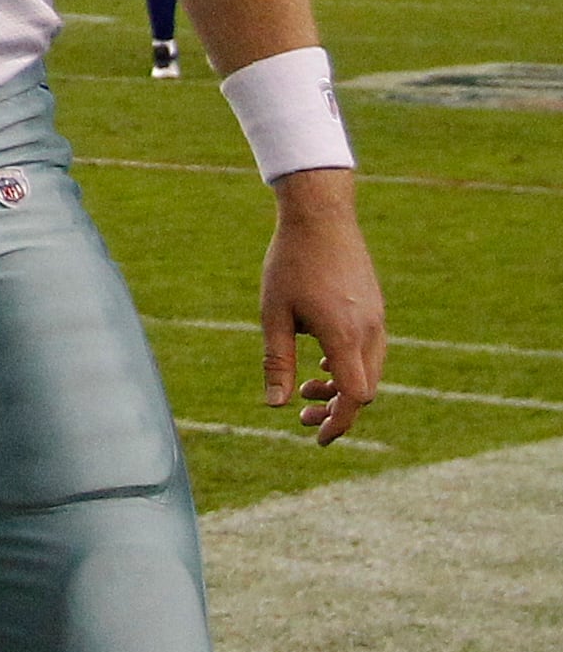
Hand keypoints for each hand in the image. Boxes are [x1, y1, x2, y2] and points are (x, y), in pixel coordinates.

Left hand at [261, 168, 387, 444]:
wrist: (321, 216)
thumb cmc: (290, 263)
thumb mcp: (274, 314)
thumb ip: (277, 362)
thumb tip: (276, 406)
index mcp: (344, 336)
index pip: (354, 397)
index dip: (339, 422)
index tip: (316, 435)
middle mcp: (369, 332)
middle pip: (365, 390)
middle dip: (336, 410)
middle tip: (302, 417)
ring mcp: (377, 319)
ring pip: (369, 371)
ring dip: (341, 387)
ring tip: (306, 388)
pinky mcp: (375, 308)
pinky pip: (369, 350)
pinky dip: (349, 365)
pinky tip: (321, 362)